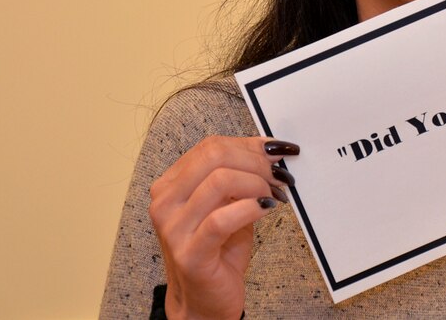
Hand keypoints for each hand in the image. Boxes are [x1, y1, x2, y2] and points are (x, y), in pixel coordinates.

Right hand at [149, 136, 299, 319]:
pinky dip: (251, 207)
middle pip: (214, 156)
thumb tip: (271, 150)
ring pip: (220, 181)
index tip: (278, 151)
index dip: (249, 144)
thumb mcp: (228, 204)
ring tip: (274, 195)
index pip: (210, 147)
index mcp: (170, 185)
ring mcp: (174, 229)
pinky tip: (267, 208)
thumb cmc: (218, 250)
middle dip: (256, 161)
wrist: (204, 301)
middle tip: (280, 175)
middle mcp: (165, 203)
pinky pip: (222, 219)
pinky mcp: (190, 254)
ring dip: (258, 183)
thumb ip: (240, 175)